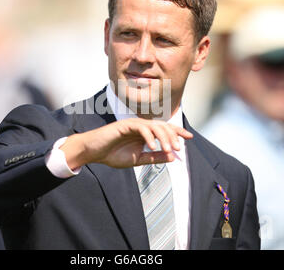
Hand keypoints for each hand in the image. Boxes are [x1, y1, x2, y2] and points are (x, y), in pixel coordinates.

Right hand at [60, 118, 192, 168]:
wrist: (93, 152)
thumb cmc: (112, 154)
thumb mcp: (137, 159)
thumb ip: (153, 157)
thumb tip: (172, 157)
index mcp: (145, 134)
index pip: (164, 130)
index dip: (177, 131)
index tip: (190, 137)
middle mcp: (141, 126)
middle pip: (163, 126)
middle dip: (173, 136)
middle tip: (179, 148)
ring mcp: (133, 124)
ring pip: (154, 126)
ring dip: (164, 137)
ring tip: (168, 149)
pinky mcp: (124, 124)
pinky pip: (141, 128)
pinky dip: (148, 137)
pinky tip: (152, 147)